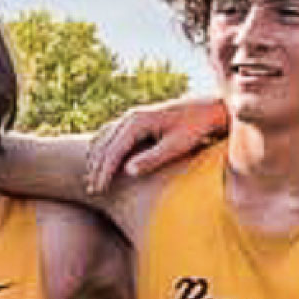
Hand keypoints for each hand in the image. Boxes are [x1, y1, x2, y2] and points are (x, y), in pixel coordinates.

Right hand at [87, 94, 228, 189]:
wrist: (206, 108)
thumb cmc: (195, 129)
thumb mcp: (176, 146)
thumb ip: (152, 159)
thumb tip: (128, 171)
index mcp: (138, 121)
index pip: (113, 151)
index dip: (105, 172)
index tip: (99, 189)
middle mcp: (130, 116)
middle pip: (104, 145)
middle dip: (97, 169)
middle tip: (92, 190)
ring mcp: (131, 116)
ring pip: (104, 139)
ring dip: (96, 160)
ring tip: (92, 180)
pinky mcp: (135, 119)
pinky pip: (110, 134)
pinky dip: (102, 148)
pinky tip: (100, 162)